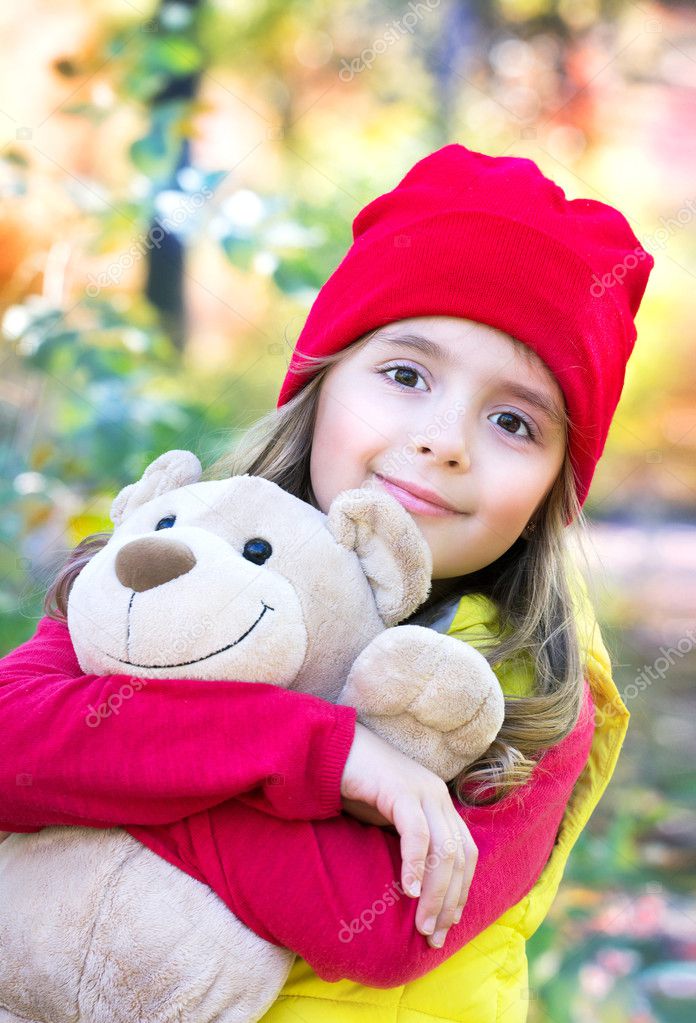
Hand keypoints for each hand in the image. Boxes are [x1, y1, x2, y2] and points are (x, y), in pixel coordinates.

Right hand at [341, 722, 477, 947]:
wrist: (330, 749)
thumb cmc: (355, 787)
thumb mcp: (387, 820)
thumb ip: (407, 844)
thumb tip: (415, 889)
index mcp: (440, 803)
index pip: (466, 853)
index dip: (460, 891)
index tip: (446, 925)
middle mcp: (438, 795)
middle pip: (460, 856)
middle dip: (450, 901)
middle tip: (433, 936)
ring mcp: (423, 790)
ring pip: (444, 849)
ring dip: (435, 892)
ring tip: (421, 924)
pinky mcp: (400, 789)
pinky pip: (416, 833)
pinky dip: (415, 864)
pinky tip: (407, 890)